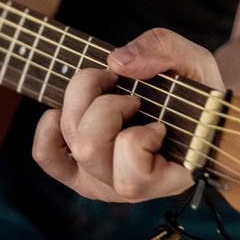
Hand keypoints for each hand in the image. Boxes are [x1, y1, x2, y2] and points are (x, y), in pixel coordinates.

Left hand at [32, 28, 223, 201]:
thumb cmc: (194, 90)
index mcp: (166, 179)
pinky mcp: (76, 168)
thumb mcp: (193, 61)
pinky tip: (69, 109)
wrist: (185, 105)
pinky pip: (46, 153)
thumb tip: (117, 62)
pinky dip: (49, 126)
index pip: (132, 178)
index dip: (139, 138)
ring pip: (71, 143)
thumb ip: (164, 51)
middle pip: (89, 149)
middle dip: (107, 106)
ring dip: (83, 103)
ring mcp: (99, 180)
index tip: (159, 122)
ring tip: (108, 91)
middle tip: (132, 96)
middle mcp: (128, 188)